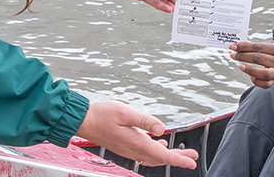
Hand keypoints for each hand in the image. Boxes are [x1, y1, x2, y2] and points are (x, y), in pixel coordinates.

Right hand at [76, 100, 198, 168]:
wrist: (82, 121)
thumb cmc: (100, 115)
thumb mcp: (125, 112)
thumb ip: (145, 120)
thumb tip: (161, 128)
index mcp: (135, 142)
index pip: (162, 154)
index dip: (179, 159)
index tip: (191, 161)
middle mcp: (132, 149)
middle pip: (160, 158)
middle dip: (178, 158)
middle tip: (192, 157)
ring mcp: (127, 149)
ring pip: (152, 157)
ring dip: (167, 155)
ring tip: (179, 153)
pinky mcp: (123, 146)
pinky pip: (143, 154)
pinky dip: (155, 152)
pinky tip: (158, 144)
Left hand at [229, 28, 273, 88]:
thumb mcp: (270, 44)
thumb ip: (257, 47)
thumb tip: (239, 48)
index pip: (258, 47)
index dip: (244, 47)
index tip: (233, 46)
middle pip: (259, 58)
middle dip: (243, 56)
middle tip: (233, 55)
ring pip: (263, 73)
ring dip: (250, 70)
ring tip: (240, 66)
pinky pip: (265, 84)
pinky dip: (256, 81)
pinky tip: (250, 75)